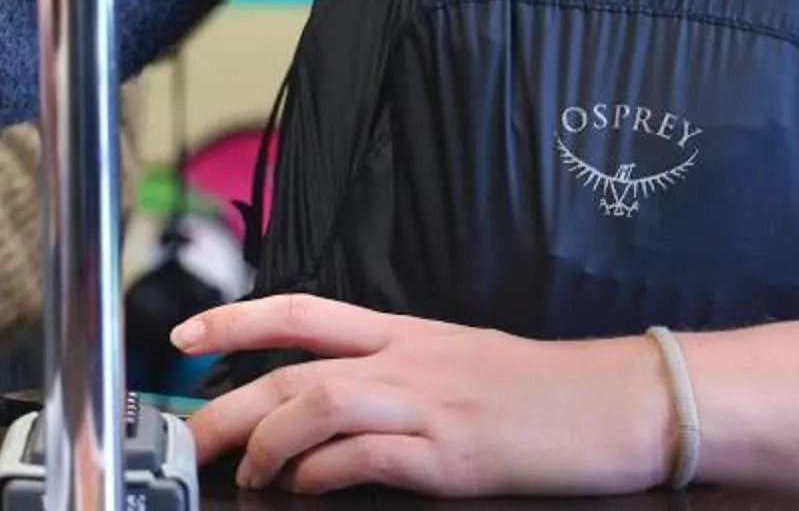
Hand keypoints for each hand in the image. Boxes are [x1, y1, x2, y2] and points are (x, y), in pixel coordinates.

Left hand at [174, 294, 669, 497]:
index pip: (301, 312)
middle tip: (188, 438)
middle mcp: (404, 360)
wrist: (615, 405)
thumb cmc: (540, 392)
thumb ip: (395, 372)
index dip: (234, 319)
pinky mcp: (450, 456)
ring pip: (317, 404)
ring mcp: (426, 406)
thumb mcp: (457, 360)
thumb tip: (333, 402)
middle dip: (227, 404)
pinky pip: (365, 457)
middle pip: (293, 370)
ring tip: (250, 473)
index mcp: (404, 332)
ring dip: (268, 441)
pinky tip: (306, 488)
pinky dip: (322, 473)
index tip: (183, 336)